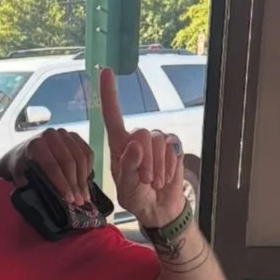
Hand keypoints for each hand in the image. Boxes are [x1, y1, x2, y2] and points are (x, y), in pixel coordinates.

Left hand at [15, 129, 93, 206]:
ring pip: (81, 157)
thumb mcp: (19, 176)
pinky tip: (85, 183)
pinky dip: (88, 169)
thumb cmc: (21, 167)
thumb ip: (27, 183)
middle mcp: (50, 135)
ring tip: (84, 196)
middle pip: (69, 161)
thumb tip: (44, 194)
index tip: (69, 199)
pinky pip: (87, 153)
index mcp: (35, 145)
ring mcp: (64, 134)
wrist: (23, 153)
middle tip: (79, 201)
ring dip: (84, 179)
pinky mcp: (74, 137)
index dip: (62, 183)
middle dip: (75, 184)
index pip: (52, 165)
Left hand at [100, 67, 185, 227]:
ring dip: (157, 167)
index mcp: (119, 145)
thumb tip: (135, 146)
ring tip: (154, 182)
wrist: (159, 209)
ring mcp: (156, 142)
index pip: (113, 115)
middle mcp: (137, 139)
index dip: (110, 94)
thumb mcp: (127, 189)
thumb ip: (129, 169)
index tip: (106, 71)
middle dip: (144, 161)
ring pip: (158, 142)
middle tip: (145, 180)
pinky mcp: (173, 146)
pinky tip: (165, 178)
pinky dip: (169, 166)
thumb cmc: (137, 198)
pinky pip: (172, 148)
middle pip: (142, 133)